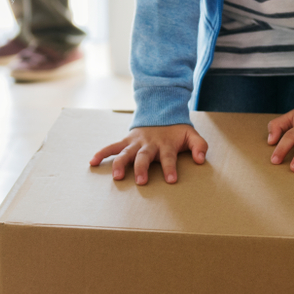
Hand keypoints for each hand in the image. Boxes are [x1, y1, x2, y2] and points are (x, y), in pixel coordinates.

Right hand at [89, 124, 207, 185]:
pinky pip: (112, 147)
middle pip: (144, 156)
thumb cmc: (176, 131)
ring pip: (126, 152)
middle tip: (141, 182)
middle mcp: (149, 144)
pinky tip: (93, 162)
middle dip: (142, 168)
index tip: (171, 180)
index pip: (169, 157)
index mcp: (166, 144)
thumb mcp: (191, 135)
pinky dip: (102, 153)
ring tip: (117, 176)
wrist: (160, 111)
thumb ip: (199, 146)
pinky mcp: (126, 141)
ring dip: (120, 163)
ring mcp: (136, 142)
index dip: (170, 168)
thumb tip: (200, 159)